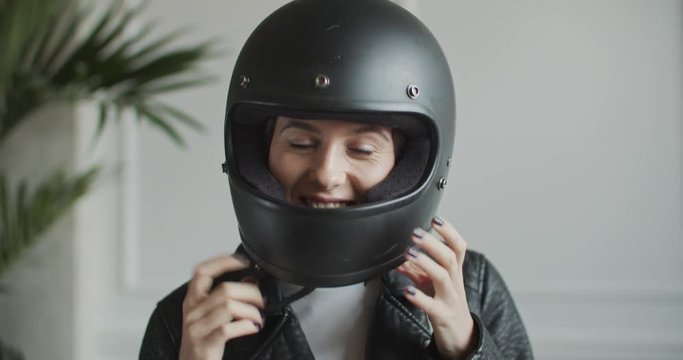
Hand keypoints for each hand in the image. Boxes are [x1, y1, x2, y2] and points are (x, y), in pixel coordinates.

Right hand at [179, 254, 264, 359]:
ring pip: (229, 306)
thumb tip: (250, 281)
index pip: (202, 272)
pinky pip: (228, 329)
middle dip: (250, 293)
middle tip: (261, 300)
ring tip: (257, 317)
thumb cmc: (202, 344)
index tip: (242, 260)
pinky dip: (246, 326)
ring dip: (251, 311)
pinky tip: (252, 327)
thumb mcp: (210, 317)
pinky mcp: (205, 345)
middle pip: (225, 289)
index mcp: (192, 301)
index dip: (223, 262)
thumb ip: (227, 299)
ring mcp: (197, 329)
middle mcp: (192, 312)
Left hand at [396, 216, 475, 358]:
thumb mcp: (431, 283)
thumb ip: (415, 269)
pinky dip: (418, 297)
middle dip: (432, 243)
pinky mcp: (442, 315)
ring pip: (442, 277)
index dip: (449, 232)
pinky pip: (431, 305)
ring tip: (408, 253)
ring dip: (425, 263)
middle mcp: (455, 282)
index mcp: (454, 271)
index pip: (458, 247)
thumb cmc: (445, 303)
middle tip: (415, 233)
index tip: (435, 219)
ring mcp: (450, 299)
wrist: (461, 335)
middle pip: (449, 257)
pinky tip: (406, 290)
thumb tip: (396, 258)